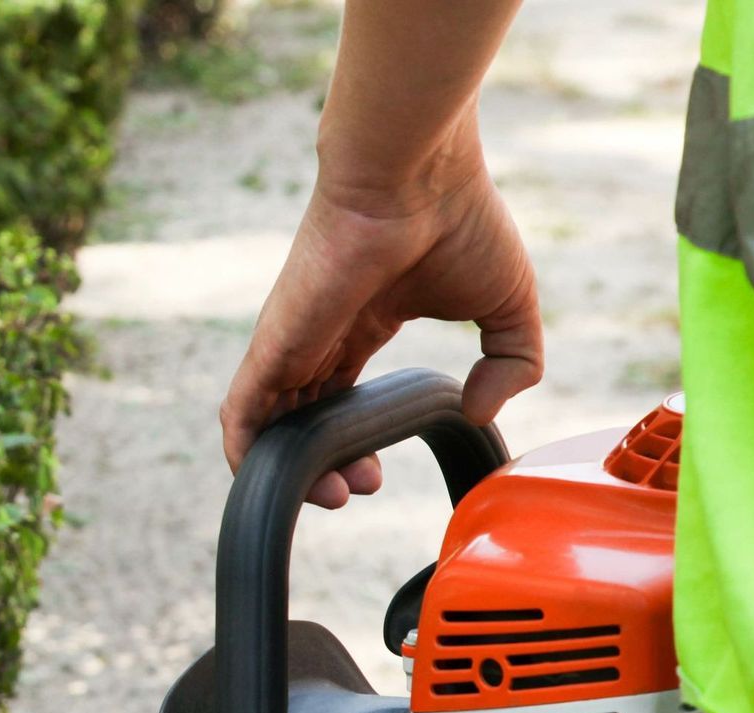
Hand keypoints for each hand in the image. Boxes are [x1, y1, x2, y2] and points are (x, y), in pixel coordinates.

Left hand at [219, 130, 541, 507]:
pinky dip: (248, 451)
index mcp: (367, 322)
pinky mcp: (274, 343)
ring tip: (331, 497)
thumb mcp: (510, 305)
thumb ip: (512, 362)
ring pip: (270, 425)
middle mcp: (323, 335)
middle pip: (304, 420)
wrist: (417, 174)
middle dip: (325, 469)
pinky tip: (270, 479)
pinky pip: (242, 409)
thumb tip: (479, 411)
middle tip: (357, 491)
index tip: (381, 473)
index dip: (357, 443)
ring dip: (290, 472)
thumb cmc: (462, 220)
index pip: (342, 397)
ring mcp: (293, 340)